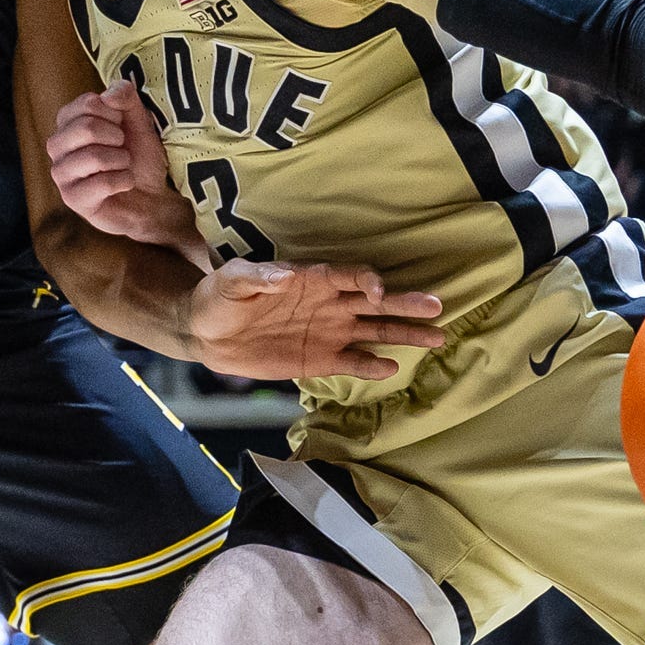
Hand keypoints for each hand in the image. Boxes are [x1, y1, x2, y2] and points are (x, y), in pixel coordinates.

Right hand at [49, 84, 203, 253]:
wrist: (151, 196)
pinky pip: (103, 183)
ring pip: (94, 157)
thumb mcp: (139, 121)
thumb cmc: (139, 157)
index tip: (121, 127)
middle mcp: (57, 145)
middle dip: (118, 139)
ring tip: (122, 166)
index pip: (89, 103)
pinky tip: (122, 184)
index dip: (115, 114)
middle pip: (87, 128)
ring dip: (122, 162)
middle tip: (122, 149)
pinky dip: (124, 181)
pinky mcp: (71, 198)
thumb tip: (107, 95)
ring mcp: (61, 173)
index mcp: (68, 121)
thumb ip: (125, 98)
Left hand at [186, 259, 446, 381]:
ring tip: (436, 338)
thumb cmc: (220, 296)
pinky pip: (352, 363)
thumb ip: (259, 277)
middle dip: (406, 305)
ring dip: (403, 335)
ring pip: (373, 332)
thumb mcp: (233, 280)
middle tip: (438, 307)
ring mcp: (327, 333)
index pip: (350, 276)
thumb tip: (284, 276)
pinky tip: (393, 368)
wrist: (205, 332)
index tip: (377, 292)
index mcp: (312, 279)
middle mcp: (328, 304)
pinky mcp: (318, 361)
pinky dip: (372, 367)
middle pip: (375, 303)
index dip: (368, 281)